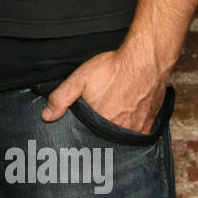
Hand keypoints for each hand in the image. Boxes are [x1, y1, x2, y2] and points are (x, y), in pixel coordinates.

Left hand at [40, 48, 166, 134]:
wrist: (146, 60)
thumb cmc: (114, 68)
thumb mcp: (80, 79)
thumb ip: (61, 98)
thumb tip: (47, 116)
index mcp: (101, 123)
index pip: (89, 137)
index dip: (85, 131)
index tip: (85, 124)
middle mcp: (121, 130)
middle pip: (106, 137)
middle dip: (100, 130)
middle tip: (100, 114)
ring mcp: (138, 128)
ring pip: (123, 135)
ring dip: (117, 128)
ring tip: (113, 114)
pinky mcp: (150, 122)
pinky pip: (139, 131)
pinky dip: (133, 126)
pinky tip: (129, 114)